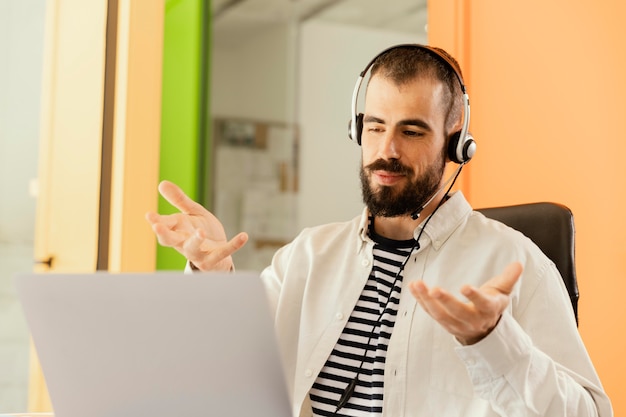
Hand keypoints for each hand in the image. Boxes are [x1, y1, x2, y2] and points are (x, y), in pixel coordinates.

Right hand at [145, 180, 247, 270]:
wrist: (219, 253)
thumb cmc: (201, 232)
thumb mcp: (192, 213)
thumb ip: (179, 200)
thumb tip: (162, 183)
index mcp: (178, 230)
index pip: (164, 225)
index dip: (156, 221)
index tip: (149, 215)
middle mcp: (184, 243)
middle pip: (170, 240)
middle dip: (164, 234)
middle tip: (157, 226)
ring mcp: (198, 253)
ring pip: (193, 249)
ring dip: (195, 241)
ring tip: (201, 232)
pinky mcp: (213, 260)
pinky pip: (223, 253)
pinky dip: (234, 245)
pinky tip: (244, 236)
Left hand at [408, 262, 522, 344]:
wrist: (484, 330)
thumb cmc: (491, 304)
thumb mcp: (502, 292)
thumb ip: (508, 278)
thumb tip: (518, 264)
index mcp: (488, 310)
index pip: (483, 304)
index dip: (475, 297)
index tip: (465, 287)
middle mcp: (473, 320)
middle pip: (458, 312)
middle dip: (445, 301)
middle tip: (434, 289)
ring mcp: (457, 324)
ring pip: (440, 315)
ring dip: (427, 300)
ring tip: (417, 284)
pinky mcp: (444, 323)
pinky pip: (430, 312)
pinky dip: (421, 300)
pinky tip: (413, 286)